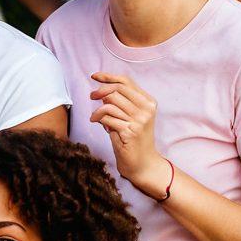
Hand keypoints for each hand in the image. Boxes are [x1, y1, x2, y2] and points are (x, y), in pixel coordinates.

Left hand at [89, 73, 170, 197]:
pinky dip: (98, 118)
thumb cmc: (133, 138)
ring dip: (98, 109)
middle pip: (117, 90)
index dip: (108, 77)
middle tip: (92, 97)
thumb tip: (102, 89)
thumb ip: (120, 102)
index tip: (94, 76)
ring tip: (95, 116)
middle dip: (100, 91)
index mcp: (148, 102)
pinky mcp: (130, 131)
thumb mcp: (130, 116)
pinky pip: (107, 117)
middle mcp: (146, 109)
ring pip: (110, 103)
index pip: (126, 82)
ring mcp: (140, 120)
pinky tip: (96, 122)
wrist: (143, 164)